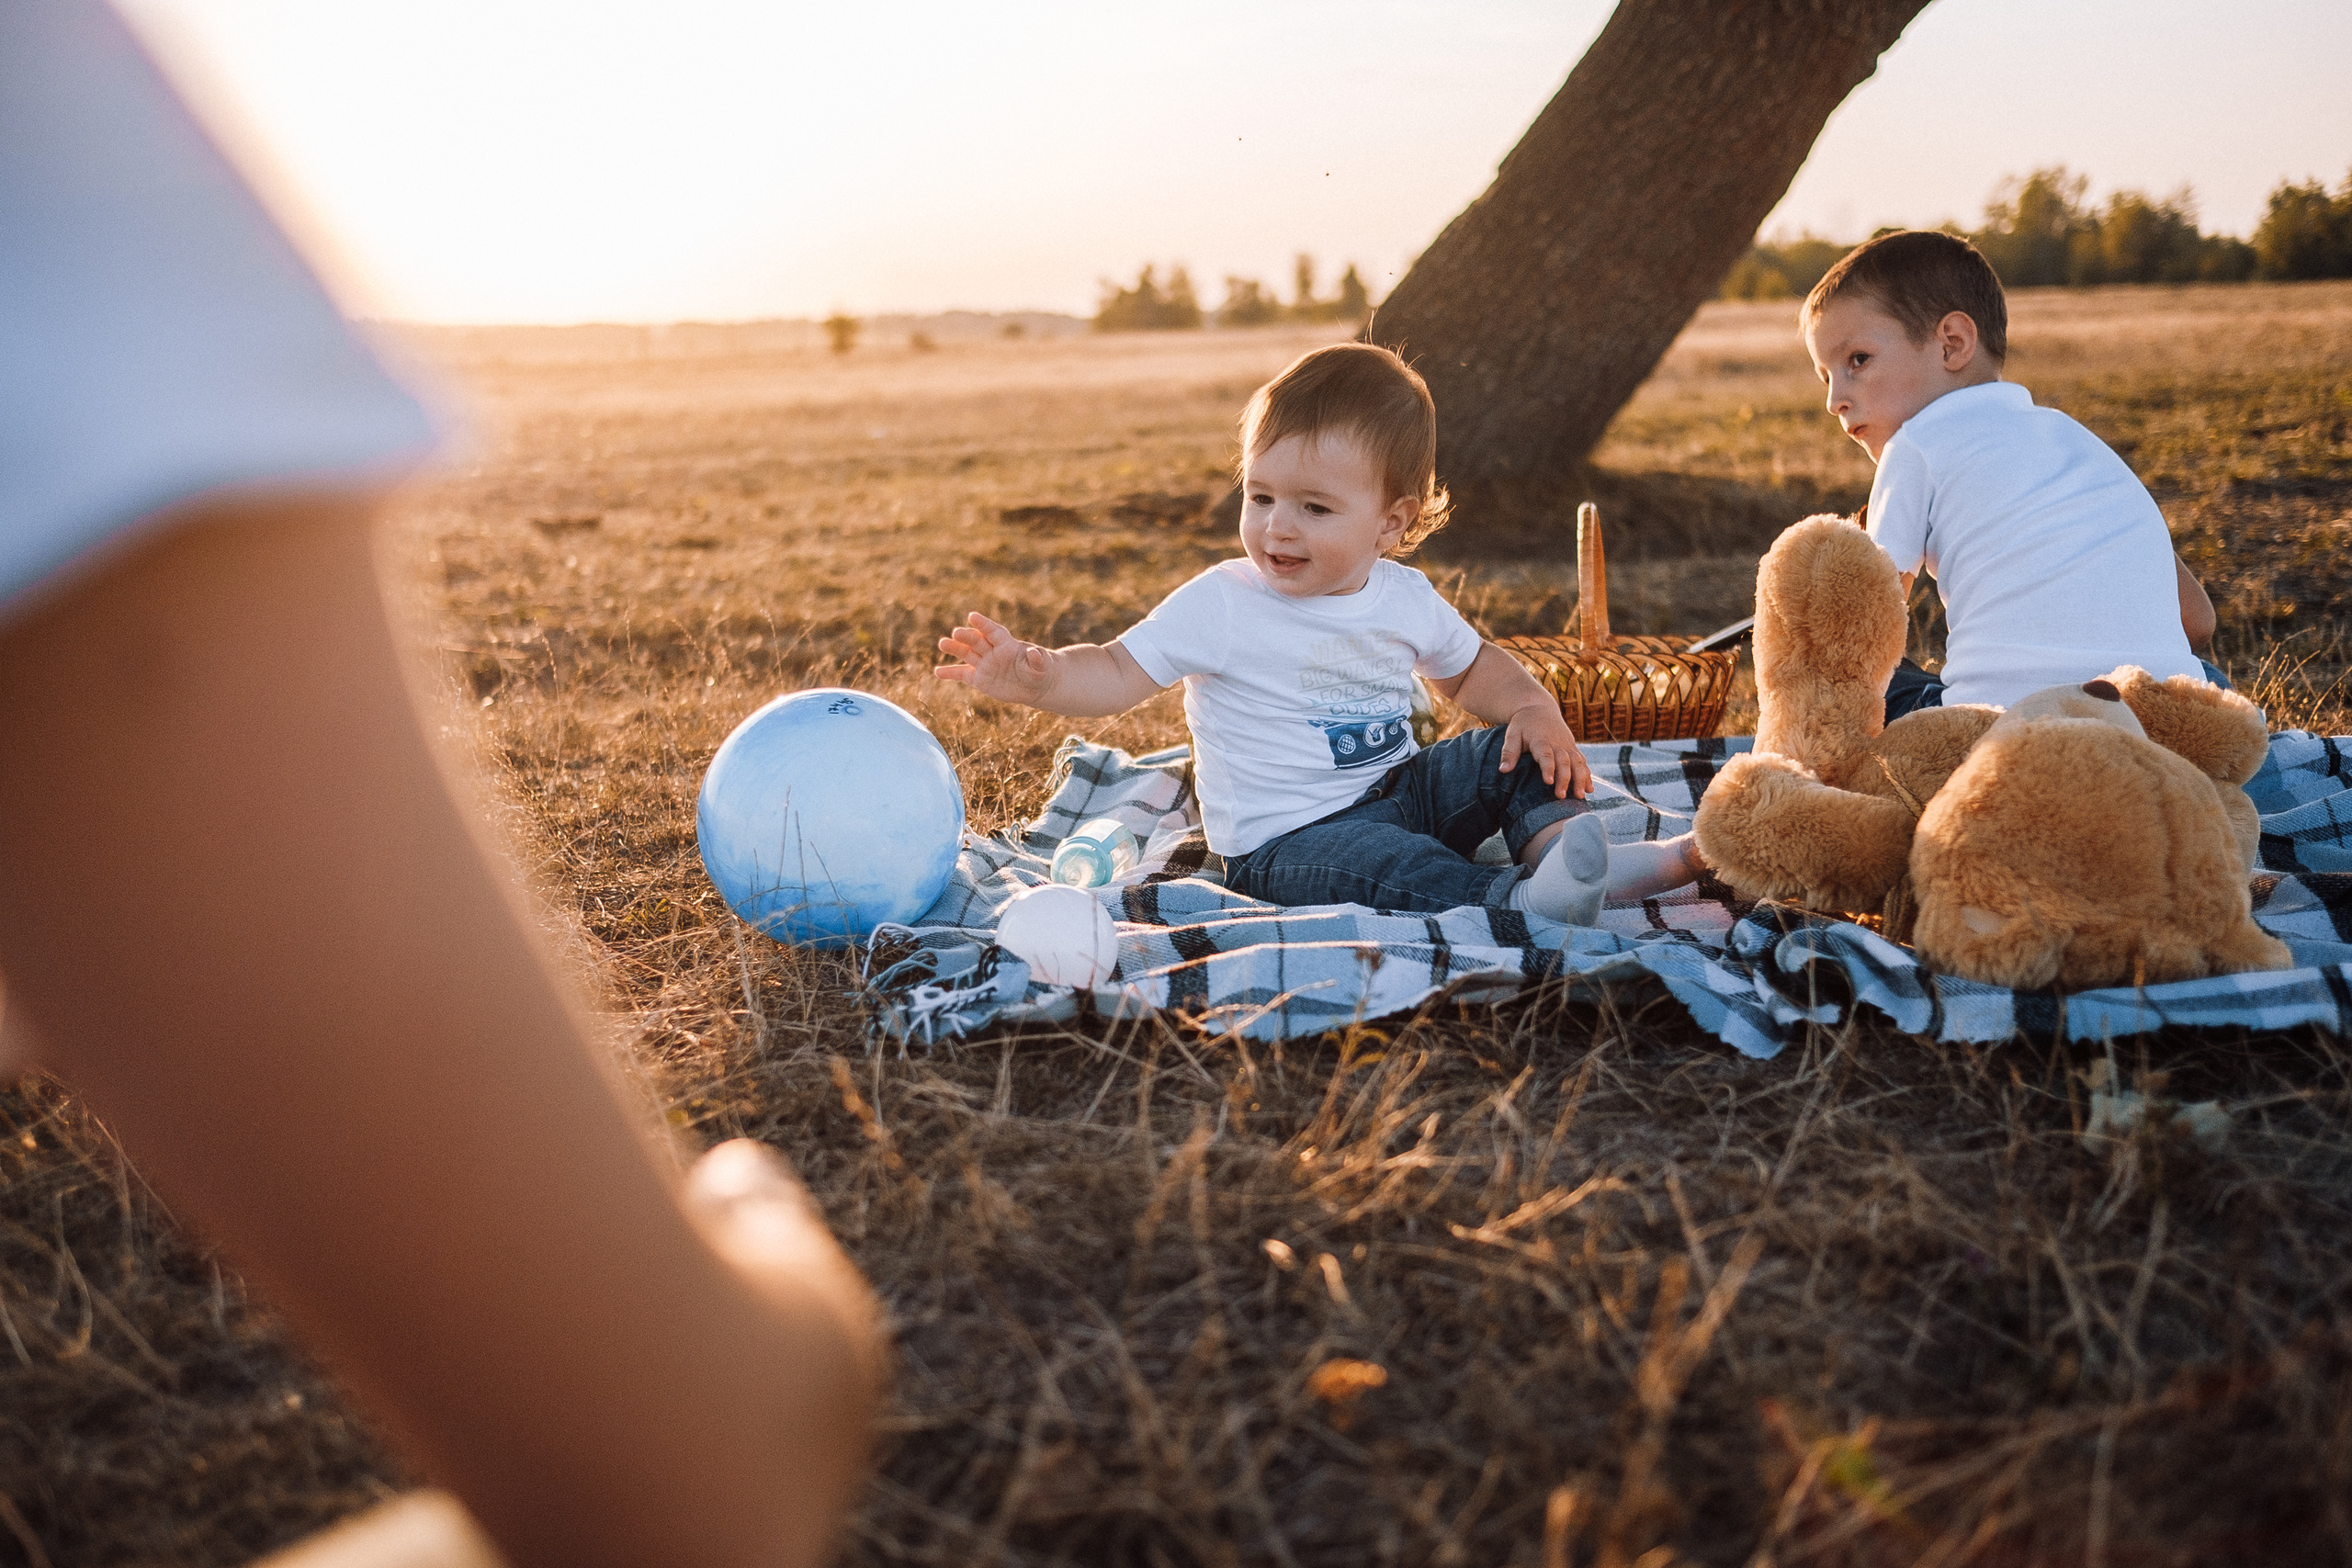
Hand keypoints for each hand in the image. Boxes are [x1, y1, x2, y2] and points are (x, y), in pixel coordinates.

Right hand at [934, 612, 1051, 704]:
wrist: (1035, 686)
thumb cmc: (1041, 670)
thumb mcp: (1043, 665)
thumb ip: (1038, 658)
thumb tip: (1035, 652)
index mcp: (1007, 644)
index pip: (993, 631)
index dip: (983, 624)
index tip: (972, 616)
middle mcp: (992, 651)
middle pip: (977, 641)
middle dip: (967, 636)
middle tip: (956, 633)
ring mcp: (984, 664)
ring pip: (966, 654)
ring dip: (954, 648)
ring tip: (942, 644)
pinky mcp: (978, 678)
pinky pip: (962, 674)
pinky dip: (949, 673)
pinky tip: (937, 672)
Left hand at [1497, 699, 1589, 799]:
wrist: (1539, 707)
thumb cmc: (1523, 724)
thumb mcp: (1512, 734)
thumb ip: (1509, 752)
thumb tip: (1503, 770)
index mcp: (1541, 740)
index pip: (1546, 755)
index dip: (1548, 768)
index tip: (1549, 782)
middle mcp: (1557, 743)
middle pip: (1564, 762)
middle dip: (1564, 779)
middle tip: (1561, 796)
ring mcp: (1568, 746)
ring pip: (1577, 763)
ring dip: (1580, 779)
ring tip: (1579, 796)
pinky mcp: (1573, 748)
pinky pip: (1582, 762)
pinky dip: (1587, 775)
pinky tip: (1589, 789)